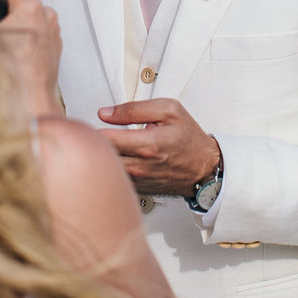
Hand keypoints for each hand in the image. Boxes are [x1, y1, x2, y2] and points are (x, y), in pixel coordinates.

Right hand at [0, 0, 61, 117]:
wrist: (31, 110)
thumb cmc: (6, 76)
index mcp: (31, 5)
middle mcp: (47, 13)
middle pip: (11, 4)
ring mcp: (53, 31)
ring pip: (22, 20)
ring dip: (7, 28)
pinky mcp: (54, 48)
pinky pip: (33, 35)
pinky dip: (20, 40)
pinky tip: (7, 55)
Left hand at [98, 98, 220, 196]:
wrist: (204, 168)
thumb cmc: (188, 138)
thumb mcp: (168, 110)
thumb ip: (134, 109)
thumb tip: (105, 113)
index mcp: (148, 144)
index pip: (105, 139)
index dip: (93, 129)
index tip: (94, 124)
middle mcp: (141, 166)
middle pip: (100, 157)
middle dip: (94, 144)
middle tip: (96, 134)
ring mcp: (138, 180)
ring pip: (105, 170)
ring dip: (101, 158)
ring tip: (108, 146)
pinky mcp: (137, 189)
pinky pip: (114, 179)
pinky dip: (111, 169)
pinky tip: (118, 159)